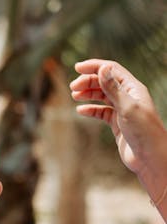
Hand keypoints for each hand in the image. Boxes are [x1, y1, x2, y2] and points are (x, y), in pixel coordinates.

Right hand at [70, 59, 163, 178]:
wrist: (149, 156)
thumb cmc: (143, 131)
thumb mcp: (127, 107)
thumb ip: (113, 88)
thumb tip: (102, 68)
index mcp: (133, 88)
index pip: (111, 70)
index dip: (94, 67)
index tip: (77, 68)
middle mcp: (128, 96)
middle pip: (105, 82)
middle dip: (88, 82)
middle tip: (73, 88)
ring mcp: (122, 110)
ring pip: (102, 97)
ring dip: (88, 94)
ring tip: (75, 96)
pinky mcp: (118, 124)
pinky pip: (102, 113)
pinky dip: (91, 110)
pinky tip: (80, 111)